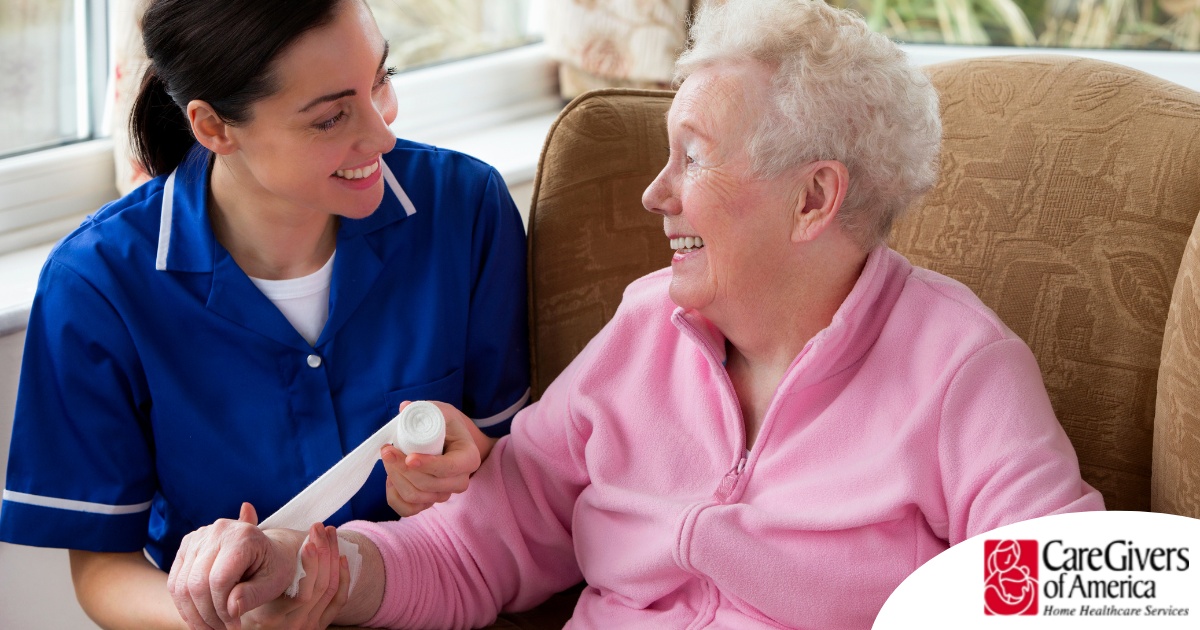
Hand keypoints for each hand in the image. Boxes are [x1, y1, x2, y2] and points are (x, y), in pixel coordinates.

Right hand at [168, 503, 301, 628]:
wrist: (271, 549)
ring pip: (181, 586)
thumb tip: (231, 610)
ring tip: (211, 629)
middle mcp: (218, 531)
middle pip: (196, 583)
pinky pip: (175, 582)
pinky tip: (200, 619)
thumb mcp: (273, 583)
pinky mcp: (187, 545)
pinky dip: (184, 606)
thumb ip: (252, 596)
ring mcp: (198, 537)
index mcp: (243, 536)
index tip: (234, 626)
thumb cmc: (275, 567)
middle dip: (207, 615)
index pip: (219, 580)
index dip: (222, 610)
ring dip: (193, 614)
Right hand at [238, 522, 348, 629]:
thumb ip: (243, 548)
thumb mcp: (240, 580)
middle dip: (324, 553)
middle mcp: (289, 626)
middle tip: (319, 528)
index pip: (302, 591)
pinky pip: (338, 600)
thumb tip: (247, 507)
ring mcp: (304, 628)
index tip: (311, 538)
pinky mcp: (317, 627)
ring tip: (329, 532)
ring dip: (333, 557)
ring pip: (329, 590)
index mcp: (268, 616)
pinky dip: (344, 577)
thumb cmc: (239, 598)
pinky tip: (341, 556)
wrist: (251, 622)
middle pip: (319, 587)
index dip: (311, 562)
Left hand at [381, 400, 493, 516]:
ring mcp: (444, 494)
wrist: (449, 441)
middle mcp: (460, 481)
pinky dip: (394, 496)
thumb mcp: (440, 412)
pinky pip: (408, 510)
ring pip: (416, 497)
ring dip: (396, 478)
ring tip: (387, 458)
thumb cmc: (446, 425)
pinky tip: (390, 478)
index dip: (428, 465)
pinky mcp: (429, 502)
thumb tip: (404, 408)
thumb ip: (424, 409)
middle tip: (387, 449)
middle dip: (402, 470)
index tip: (408, 457)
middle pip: (429, 485)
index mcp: (469, 458)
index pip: (449, 468)